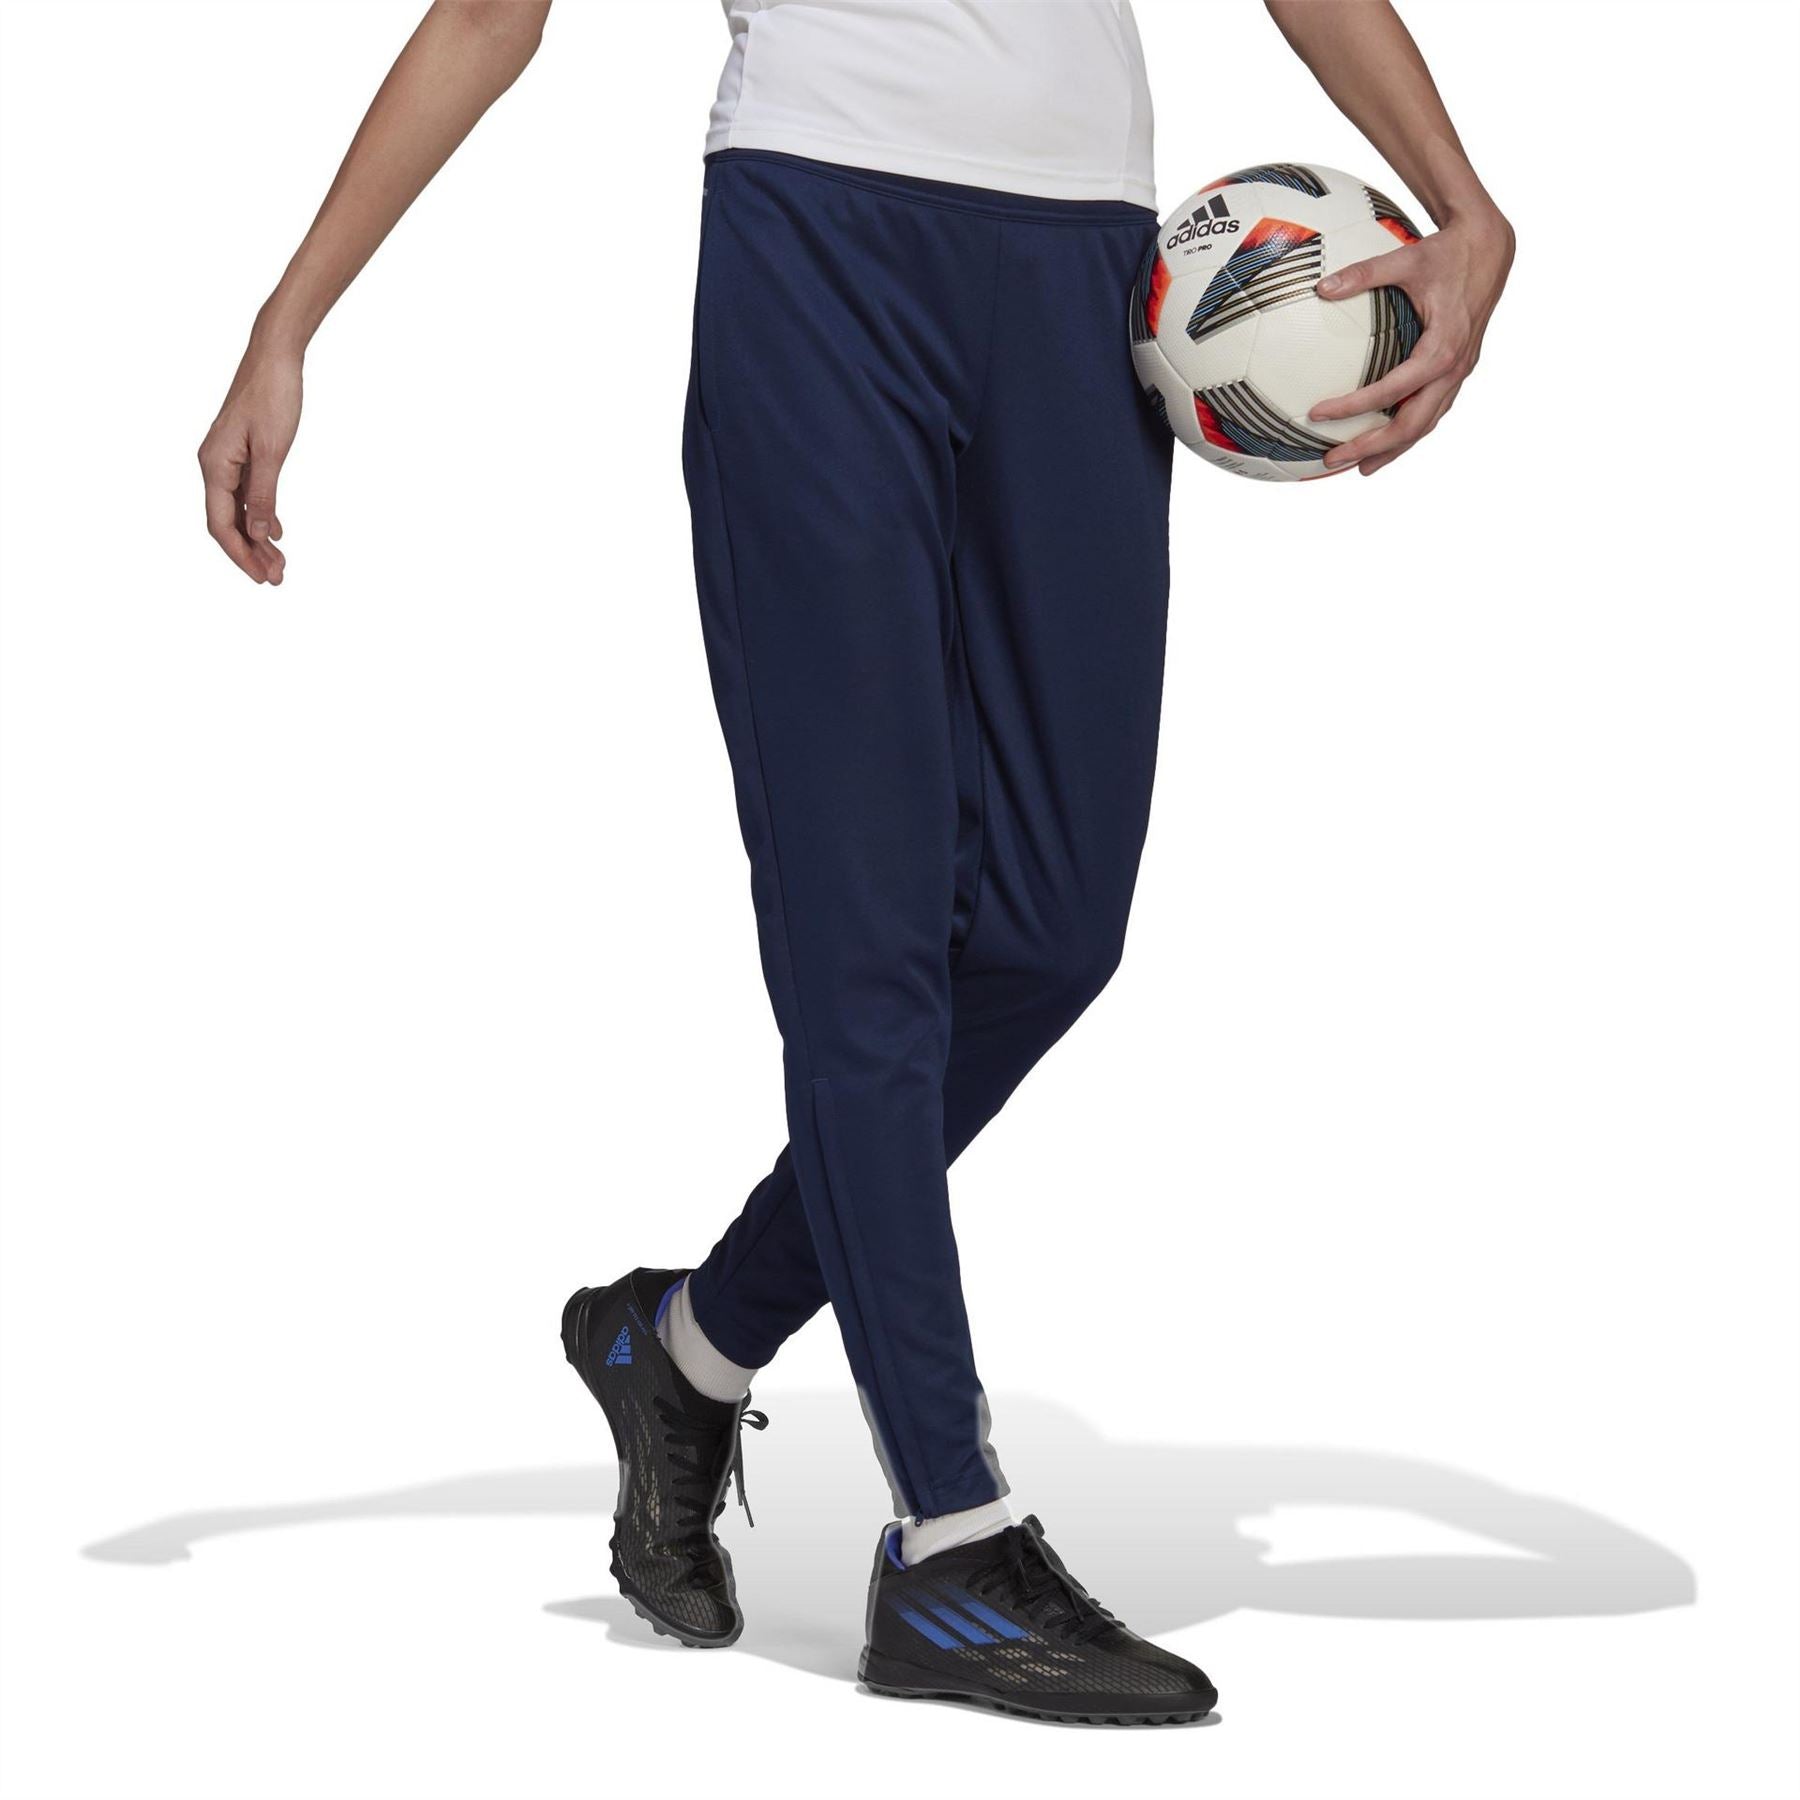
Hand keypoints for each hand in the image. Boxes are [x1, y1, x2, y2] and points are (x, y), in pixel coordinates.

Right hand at [198, 340, 302, 582]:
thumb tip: (258, 533)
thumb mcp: (273, 450)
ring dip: (257, 537)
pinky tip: (276, 532)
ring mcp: (225, 460)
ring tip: (280, 562)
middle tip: (277, 578)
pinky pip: (243, 494)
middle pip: (226, 522)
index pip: (220, 524)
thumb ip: (263, 494)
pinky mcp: (239, 454)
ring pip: (236, 510)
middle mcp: (213, 465)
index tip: (262, 578)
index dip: (240, 555)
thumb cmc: (273, 396)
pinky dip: (259, 515)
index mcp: (214, 465)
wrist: (274, 357)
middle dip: (251, 552)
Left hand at [1307, 207, 1513, 475]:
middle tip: (1333, 458)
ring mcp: (1459, 373)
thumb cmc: (1449, 252)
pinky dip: (1408, 430)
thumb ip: (1364, 273)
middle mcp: (1454, 368)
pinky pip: (1433, 410)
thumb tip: (1321, 286)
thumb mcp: (1407, 258)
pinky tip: (1386, 439)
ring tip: (1359, 466)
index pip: (1392, 390)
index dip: (1354, 406)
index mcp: (1443, 347)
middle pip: (1412, 424)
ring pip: (1425, 424)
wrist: (1491, 248)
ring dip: (1392, 449)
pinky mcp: (1458, 370)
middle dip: (1372, 447)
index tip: (1318, 413)